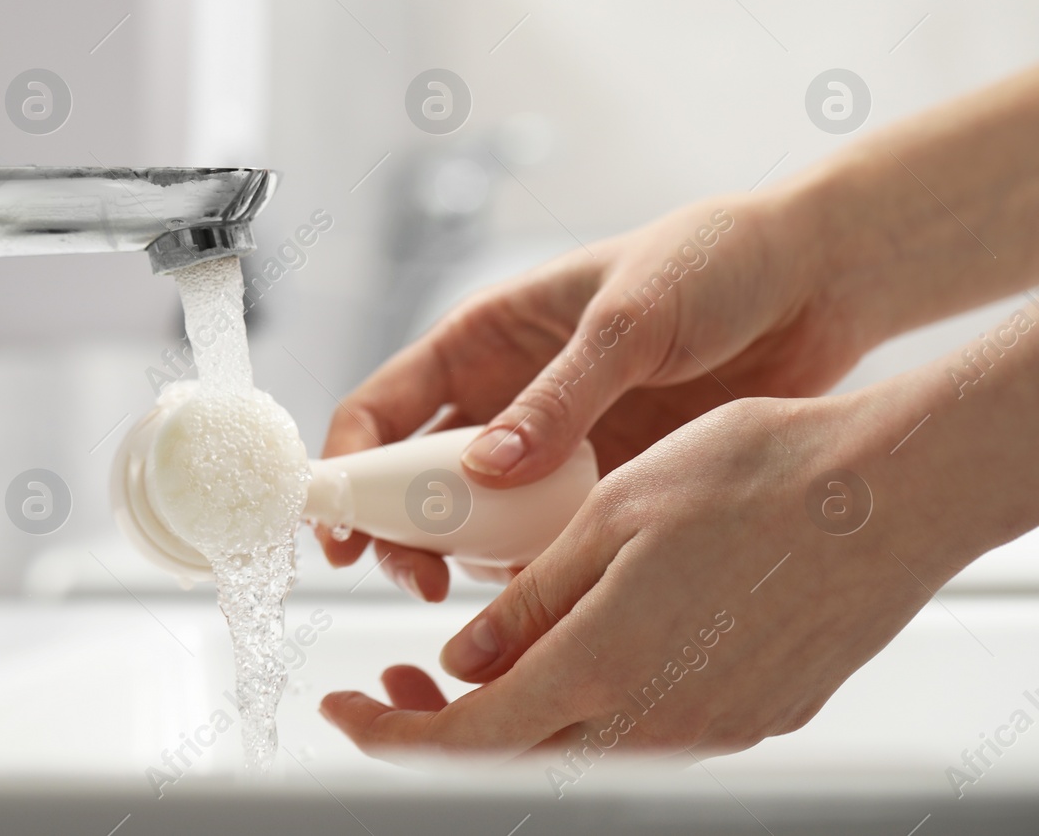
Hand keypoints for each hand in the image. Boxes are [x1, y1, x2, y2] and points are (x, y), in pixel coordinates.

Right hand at [318, 192, 869, 599]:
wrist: (819, 284)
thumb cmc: (715, 263)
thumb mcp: (630, 320)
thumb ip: (560, 396)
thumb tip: (486, 472)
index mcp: (484, 338)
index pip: (381, 409)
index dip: (347, 468)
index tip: (338, 527)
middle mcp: (504, 396)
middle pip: (415, 481)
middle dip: (403, 535)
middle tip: (423, 582)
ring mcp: (553, 446)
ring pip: (478, 522)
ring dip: (471, 560)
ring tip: (493, 590)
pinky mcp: (605, 484)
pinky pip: (550, 540)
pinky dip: (540, 571)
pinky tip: (554, 590)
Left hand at [319, 390, 986, 761]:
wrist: (891, 493)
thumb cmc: (757, 480)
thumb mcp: (613, 514)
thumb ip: (531, 600)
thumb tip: (466, 659)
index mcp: (606, 664)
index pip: (467, 737)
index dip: (392, 734)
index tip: (345, 712)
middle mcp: (659, 718)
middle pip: (518, 755)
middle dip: (441, 725)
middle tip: (395, 679)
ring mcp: (714, 726)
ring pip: (581, 744)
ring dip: (514, 713)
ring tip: (476, 656)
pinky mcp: (755, 715)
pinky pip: (645, 728)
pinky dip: (585, 701)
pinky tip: (575, 645)